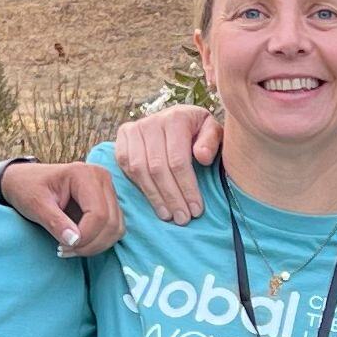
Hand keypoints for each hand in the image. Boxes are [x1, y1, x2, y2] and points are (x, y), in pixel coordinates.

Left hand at [0, 158, 126, 253]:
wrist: (25, 180)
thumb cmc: (27, 188)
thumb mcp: (35, 205)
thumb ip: (55, 222)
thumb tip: (74, 241)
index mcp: (84, 174)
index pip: (98, 214)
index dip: (85, 236)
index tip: (62, 247)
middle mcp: (102, 178)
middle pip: (111, 222)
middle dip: (90, 244)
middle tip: (64, 250)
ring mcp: (108, 190)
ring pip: (116, 228)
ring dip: (96, 245)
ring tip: (70, 248)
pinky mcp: (108, 202)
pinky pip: (114, 228)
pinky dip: (99, 241)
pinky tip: (78, 242)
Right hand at [111, 104, 220, 223]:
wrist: (179, 118)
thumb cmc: (199, 130)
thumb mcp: (213, 131)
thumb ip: (212, 141)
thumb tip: (202, 156)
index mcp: (176, 118)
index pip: (178, 160)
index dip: (187, 188)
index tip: (196, 210)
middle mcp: (152, 121)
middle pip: (158, 168)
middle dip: (171, 197)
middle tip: (182, 219)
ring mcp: (134, 128)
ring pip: (140, 170)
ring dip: (154, 197)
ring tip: (168, 215)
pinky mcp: (123, 136)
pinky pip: (126, 166)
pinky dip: (139, 185)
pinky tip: (153, 201)